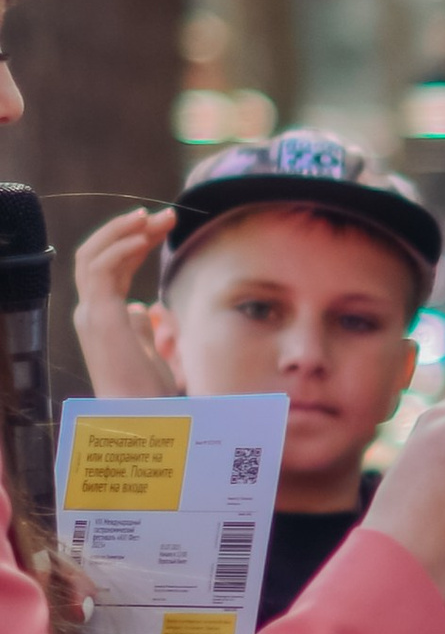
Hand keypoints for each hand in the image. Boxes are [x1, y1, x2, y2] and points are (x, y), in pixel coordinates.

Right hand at [70, 209, 177, 396]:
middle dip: (128, 229)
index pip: (110, 266)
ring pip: (91, 255)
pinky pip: (98, 270)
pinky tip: (143, 238)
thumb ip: (139, 328)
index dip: (134, 241)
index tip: (163, 226)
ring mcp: (91, 313)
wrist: (142, 419)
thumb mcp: (148, 352)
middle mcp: (91, 311)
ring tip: (153, 218)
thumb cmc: (148, 393)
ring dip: (122, 231)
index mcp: (102, 316)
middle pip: (98, 254)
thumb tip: (140, 308)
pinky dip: (118, 249)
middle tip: (165, 215)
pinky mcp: (98, 317)